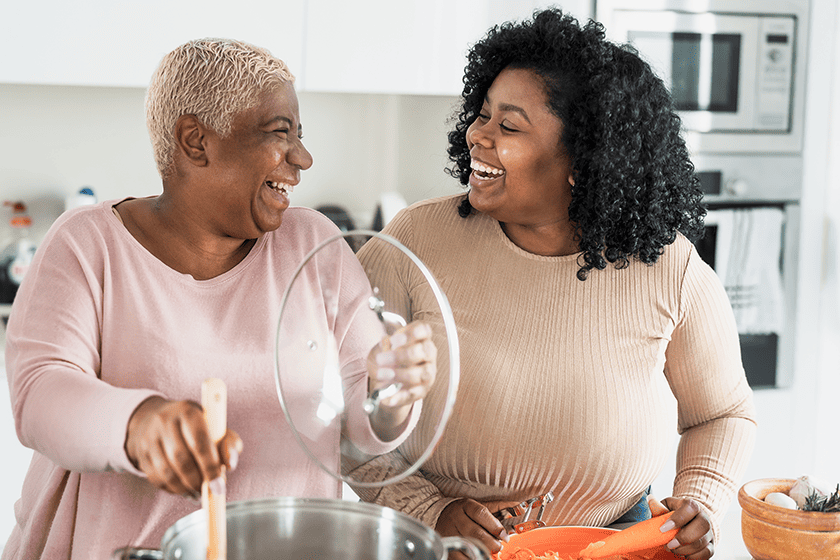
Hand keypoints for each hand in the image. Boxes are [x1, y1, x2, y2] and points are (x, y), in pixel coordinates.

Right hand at [125, 396, 242, 497]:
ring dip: (184, 488)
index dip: (210, 467)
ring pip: (167, 472)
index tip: (219, 485)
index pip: (200, 443)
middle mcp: (165, 422)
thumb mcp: (216, 427)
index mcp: (188, 412)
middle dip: (197, 480)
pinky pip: (156, 478)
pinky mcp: (141, 453)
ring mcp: (149, 438)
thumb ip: (229, 443)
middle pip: (181, 459)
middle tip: (207, 491)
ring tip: (196, 493)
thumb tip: (229, 464)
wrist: (158, 419)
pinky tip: (182, 489)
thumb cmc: (195, 427)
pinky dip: (171, 489)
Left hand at [366, 321, 435, 439]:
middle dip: (400, 355)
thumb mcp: (382, 349)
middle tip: (380, 359)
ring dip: (400, 374)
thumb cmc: (388, 359)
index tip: (394, 340)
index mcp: (420, 339)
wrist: (388, 382)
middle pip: (423, 351)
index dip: (411, 333)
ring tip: (381, 375)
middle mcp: (428, 355)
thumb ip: (385, 346)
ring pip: (421, 373)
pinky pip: (414, 393)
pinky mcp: (422, 391)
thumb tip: (385, 341)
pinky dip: (400, 395)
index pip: (424, 330)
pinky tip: (387, 396)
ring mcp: (427, 373)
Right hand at [436, 499, 508, 558]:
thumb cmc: (463, 511)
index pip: (481, 514)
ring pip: (468, 545)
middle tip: (498, 546)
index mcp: (466, 506)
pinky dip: (471, 558)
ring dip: (482, 552)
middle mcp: (457, 518)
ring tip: (490, 553)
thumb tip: (517, 505)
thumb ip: (497, 506)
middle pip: (476, 532)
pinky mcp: (447, 545)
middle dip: (491, 542)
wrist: (439, 514)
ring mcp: (450, 532)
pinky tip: (479, 557)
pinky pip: (460, 556)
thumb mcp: (478, 504)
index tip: (504, 536)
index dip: (495, 526)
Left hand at [648, 495, 714, 558]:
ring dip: (686, 549)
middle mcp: (704, 518)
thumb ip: (659, 506)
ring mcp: (709, 532)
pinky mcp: (711, 545)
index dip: (678, 519)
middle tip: (669, 545)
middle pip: (702, 526)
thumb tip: (649, 499)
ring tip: (673, 550)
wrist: (691, 520)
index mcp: (692, 505)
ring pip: (703, 542)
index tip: (663, 529)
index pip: (690, 508)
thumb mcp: (667, 506)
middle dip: (684, 538)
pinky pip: (707, 553)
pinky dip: (694, 557)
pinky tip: (683, 555)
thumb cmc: (675, 513)